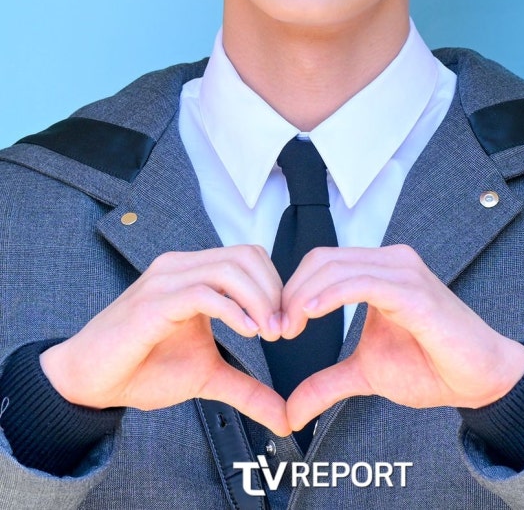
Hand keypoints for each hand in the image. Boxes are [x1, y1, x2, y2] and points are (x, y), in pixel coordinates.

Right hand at [40, 246, 290, 436]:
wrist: (90, 381)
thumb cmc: (143, 367)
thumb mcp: (207, 375)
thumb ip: (247, 387)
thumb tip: (284, 415)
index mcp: (194, 272)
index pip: (250, 256)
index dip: (276, 286)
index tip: (286, 324)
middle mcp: (181, 266)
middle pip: (246, 255)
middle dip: (274, 292)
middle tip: (282, 331)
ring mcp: (166, 280)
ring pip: (229, 268)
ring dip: (259, 300)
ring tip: (268, 333)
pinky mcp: (153, 303)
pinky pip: (202, 293)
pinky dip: (233, 310)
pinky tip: (248, 332)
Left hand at [281, 245, 523, 431]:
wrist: (479, 379)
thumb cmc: (432, 366)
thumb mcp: (367, 373)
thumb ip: (328, 382)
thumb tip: (292, 409)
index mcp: (379, 271)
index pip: (322, 262)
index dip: (292, 289)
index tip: (278, 325)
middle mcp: (390, 262)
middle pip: (322, 260)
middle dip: (291, 293)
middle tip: (278, 329)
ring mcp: (403, 272)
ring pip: (337, 267)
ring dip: (304, 296)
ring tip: (290, 327)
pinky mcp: (414, 291)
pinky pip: (364, 281)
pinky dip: (332, 294)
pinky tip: (311, 312)